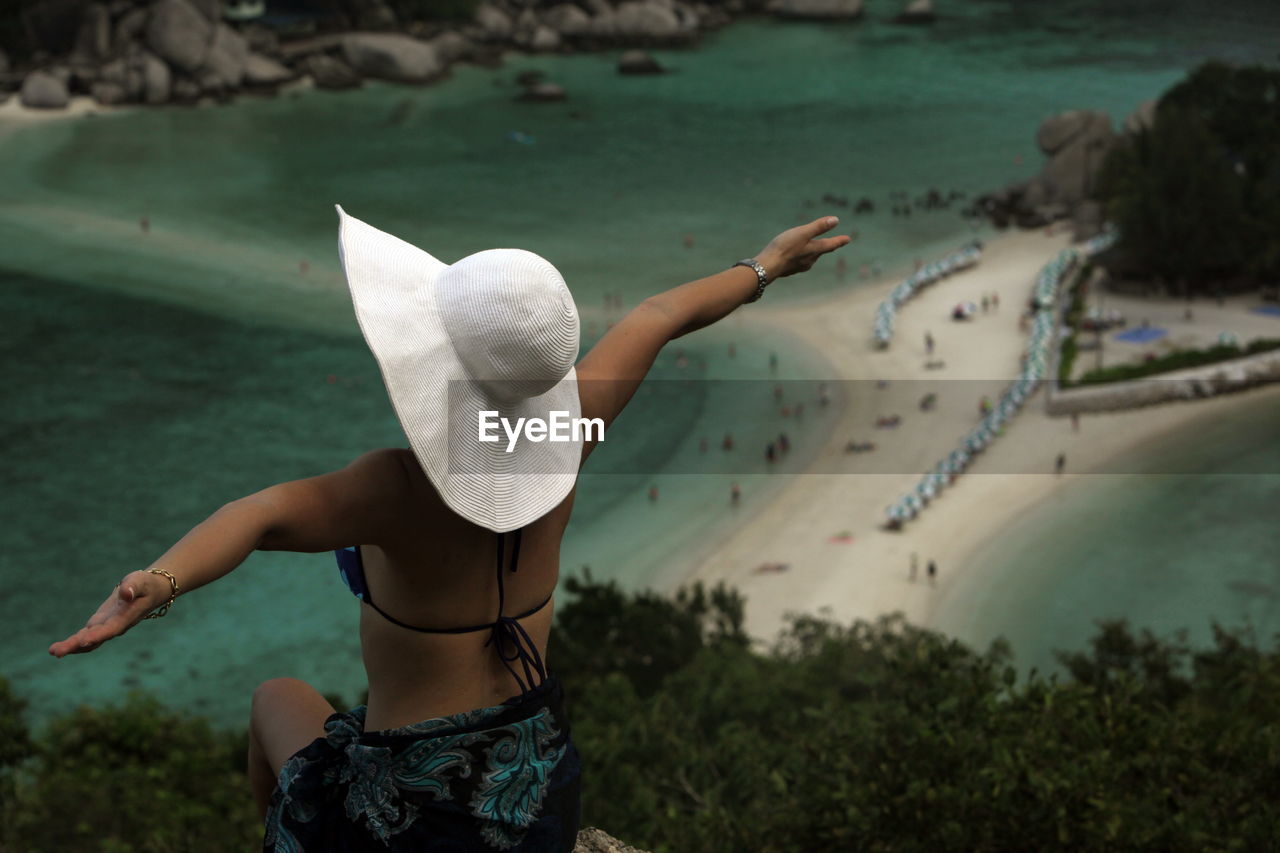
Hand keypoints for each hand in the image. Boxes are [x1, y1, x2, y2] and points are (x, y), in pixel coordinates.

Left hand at [48, 570, 171, 657]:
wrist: (150, 592)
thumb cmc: (146, 585)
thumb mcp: (141, 581)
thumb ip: (133, 586)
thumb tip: (125, 594)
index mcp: (126, 617)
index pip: (111, 628)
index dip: (97, 635)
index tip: (82, 641)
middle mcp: (115, 626)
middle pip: (95, 639)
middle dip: (76, 645)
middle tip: (57, 652)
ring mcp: (107, 626)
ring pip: (88, 641)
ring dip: (71, 646)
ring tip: (53, 651)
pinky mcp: (100, 624)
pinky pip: (86, 636)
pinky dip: (73, 642)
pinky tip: (59, 648)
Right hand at [756, 216, 851, 281]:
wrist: (767, 266)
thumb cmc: (784, 247)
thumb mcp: (802, 233)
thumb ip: (819, 227)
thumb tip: (836, 220)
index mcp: (814, 250)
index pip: (830, 244)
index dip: (840, 240)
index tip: (848, 239)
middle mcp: (809, 260)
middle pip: (821, 252)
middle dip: (827, 247)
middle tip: (834, 244)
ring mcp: (799, 267)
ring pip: (810, 258)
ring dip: (813, 252)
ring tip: (814, 249)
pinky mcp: (789, 270)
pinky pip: (799, 262)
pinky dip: (801, 257)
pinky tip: (796, 257)